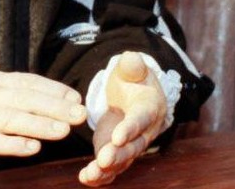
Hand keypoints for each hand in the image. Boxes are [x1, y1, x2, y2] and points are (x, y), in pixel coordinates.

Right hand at [0, 70, 86, 166]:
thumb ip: (3, 92)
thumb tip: (38, 97)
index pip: (27, 82)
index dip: (53, 89)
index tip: (75, 97)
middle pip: (25, 99)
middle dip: (56, 106)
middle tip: (80, 115)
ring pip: (12, 119)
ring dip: (40, 124)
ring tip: (63, 131)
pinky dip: (13, 144)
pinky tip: (32, 148)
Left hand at [78, 52, 167, 185]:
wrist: (135, 95)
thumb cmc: (133, 80)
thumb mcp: (132, 69)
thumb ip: (132, 65)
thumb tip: (131, 58)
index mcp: (149, 108)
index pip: (141, 119)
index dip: (130, 128)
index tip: (117, 136)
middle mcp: (144, 132)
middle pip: (133, 146)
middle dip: (118, 154)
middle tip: (104, 159)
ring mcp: (131, 145)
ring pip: (122, 161)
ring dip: (106, 170)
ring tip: (89, 174)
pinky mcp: (117, 153)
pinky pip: (112, 169)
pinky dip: (100, 176)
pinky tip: (85, 179)